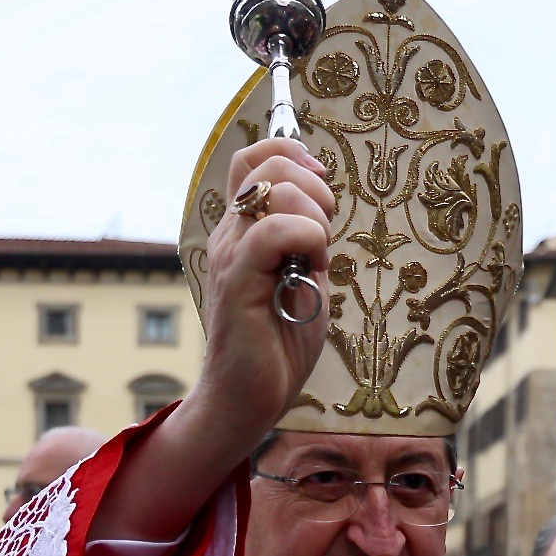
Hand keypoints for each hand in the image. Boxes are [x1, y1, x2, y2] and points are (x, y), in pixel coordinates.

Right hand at [100, 139, 335, 541]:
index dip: (291, 154)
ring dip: (312, 214)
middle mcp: (231, 235)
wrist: (249, 400)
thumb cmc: (278, 346)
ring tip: (314, 259)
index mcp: (244, 231)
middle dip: (313, 186)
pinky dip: (304, 239)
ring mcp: (231, 255)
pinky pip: (271, 233)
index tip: (320, 187)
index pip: (255, 159)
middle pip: (268, 164)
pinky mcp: (237, 282)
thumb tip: (323, 206)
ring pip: (272, 189)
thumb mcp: (304, 280)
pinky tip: (310, 270)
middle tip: (323, 234)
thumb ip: (308, 243)